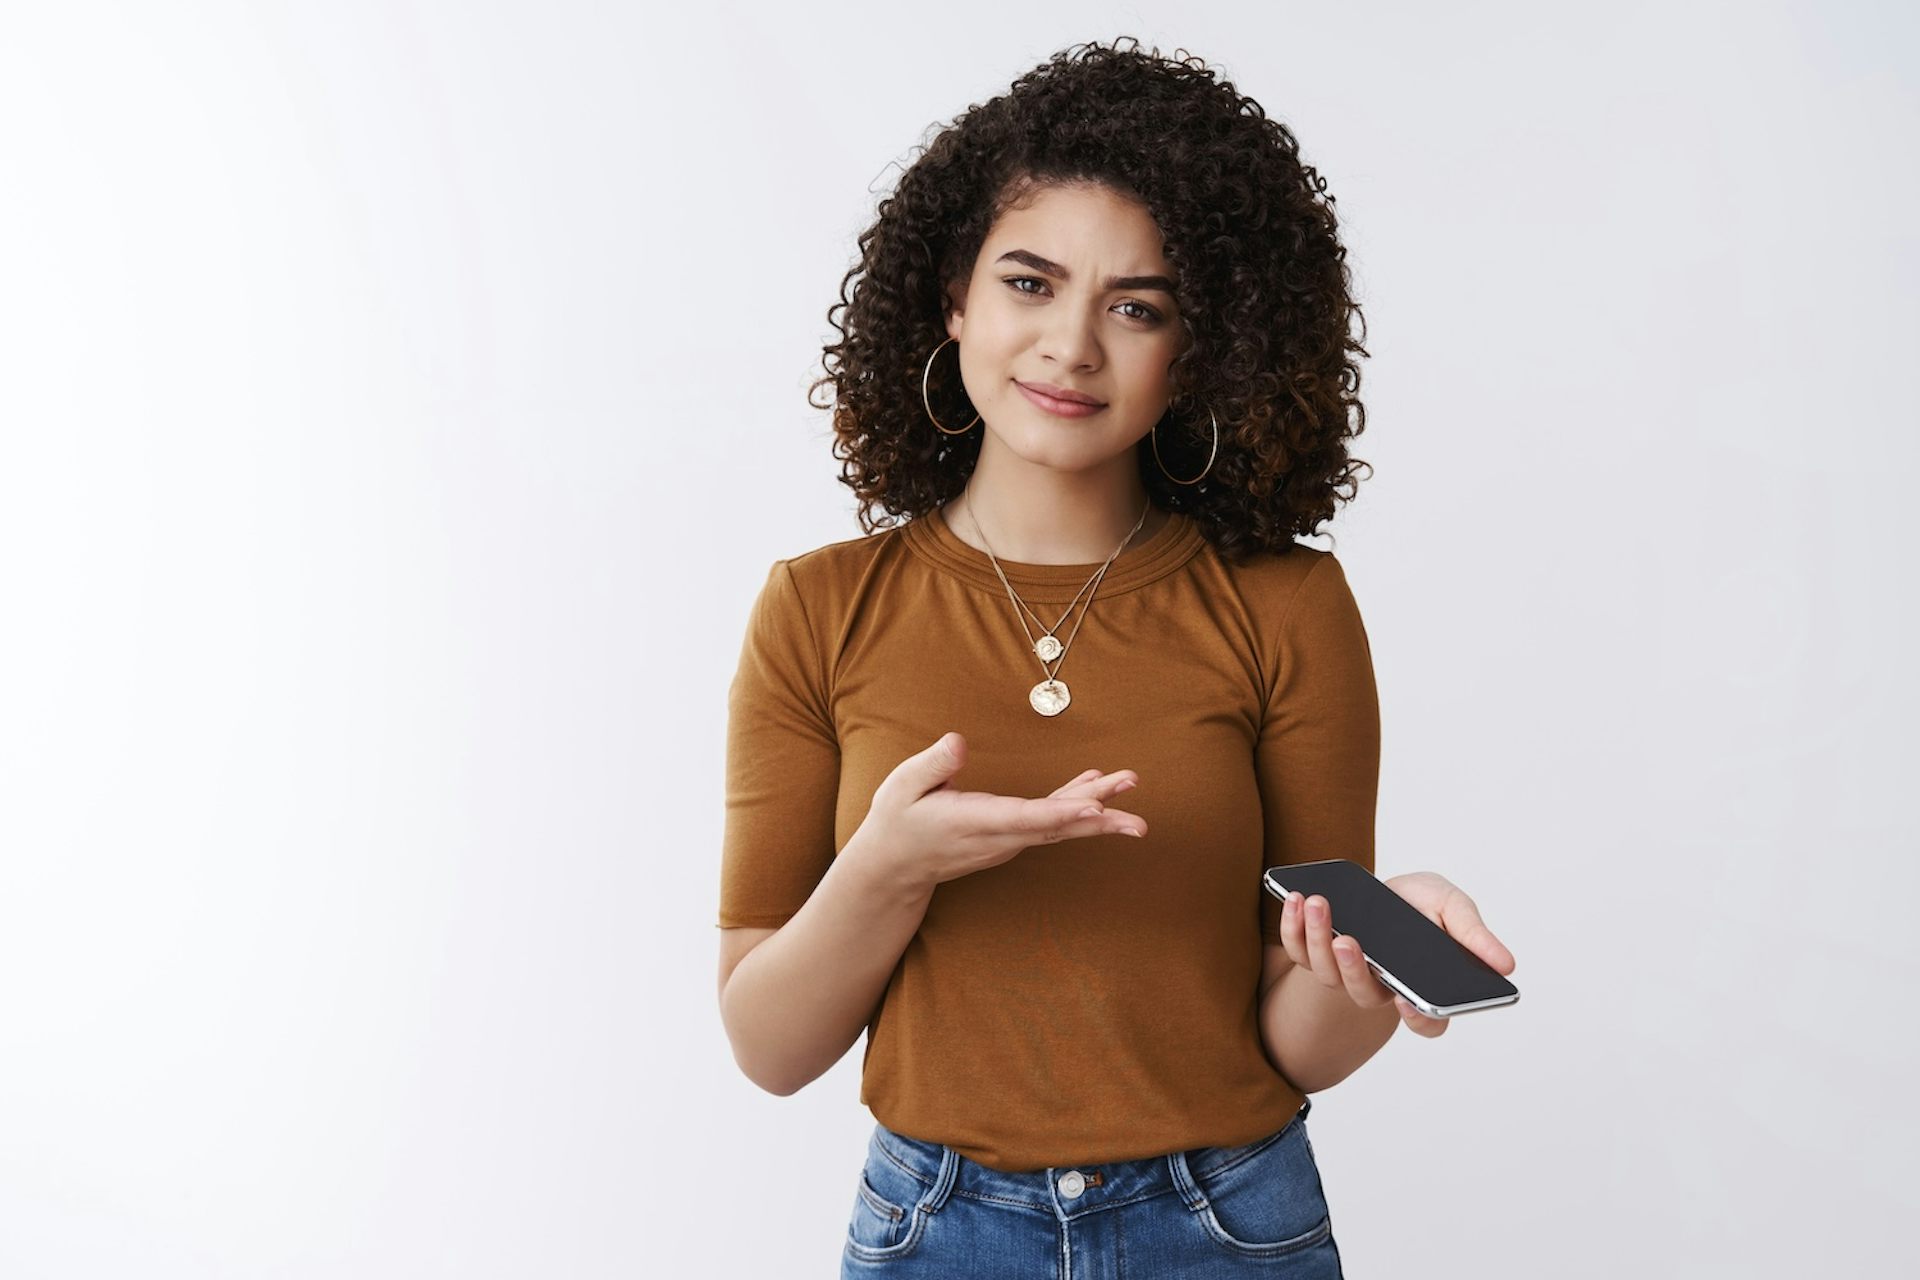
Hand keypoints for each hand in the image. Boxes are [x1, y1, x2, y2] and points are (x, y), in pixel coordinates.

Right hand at [848, 732, 1148, 893]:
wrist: (895, 867)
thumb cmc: (897, 821)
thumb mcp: (901, 787)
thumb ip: (933, 765)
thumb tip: (957, 741)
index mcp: (974, 822)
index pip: (1025, 819)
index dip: (1062, 814)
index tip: (1096, 809)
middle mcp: (999, 837)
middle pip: (1056, 826)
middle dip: (1099, 817)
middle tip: (1136, 812)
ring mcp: (1007, 840)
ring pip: (1059, 826)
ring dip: (1098, 810)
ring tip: (1129, 785)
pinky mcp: (1010, 837)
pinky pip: (1050, 823)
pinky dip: (1075, 806)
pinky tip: (1095, 788)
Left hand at [1277, 870, 1514, 1038]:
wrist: (1385, 890)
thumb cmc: (1422, 905)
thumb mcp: (1453, 908)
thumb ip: (1474, 935)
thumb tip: (1507, 965)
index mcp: (1418, 987)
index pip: (1424, 1021)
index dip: (1417, 1018)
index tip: (1408, 1002)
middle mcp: (1380, 988)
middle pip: (1364, 994)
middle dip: (1352, 966)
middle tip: (1347, 939)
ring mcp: (1343, 974)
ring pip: (1327, 971)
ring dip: (1318, 938)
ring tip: (1319, 903)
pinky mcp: (1313, 955)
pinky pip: (1297, 949)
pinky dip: (1292, 925)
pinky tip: (1297, 899)